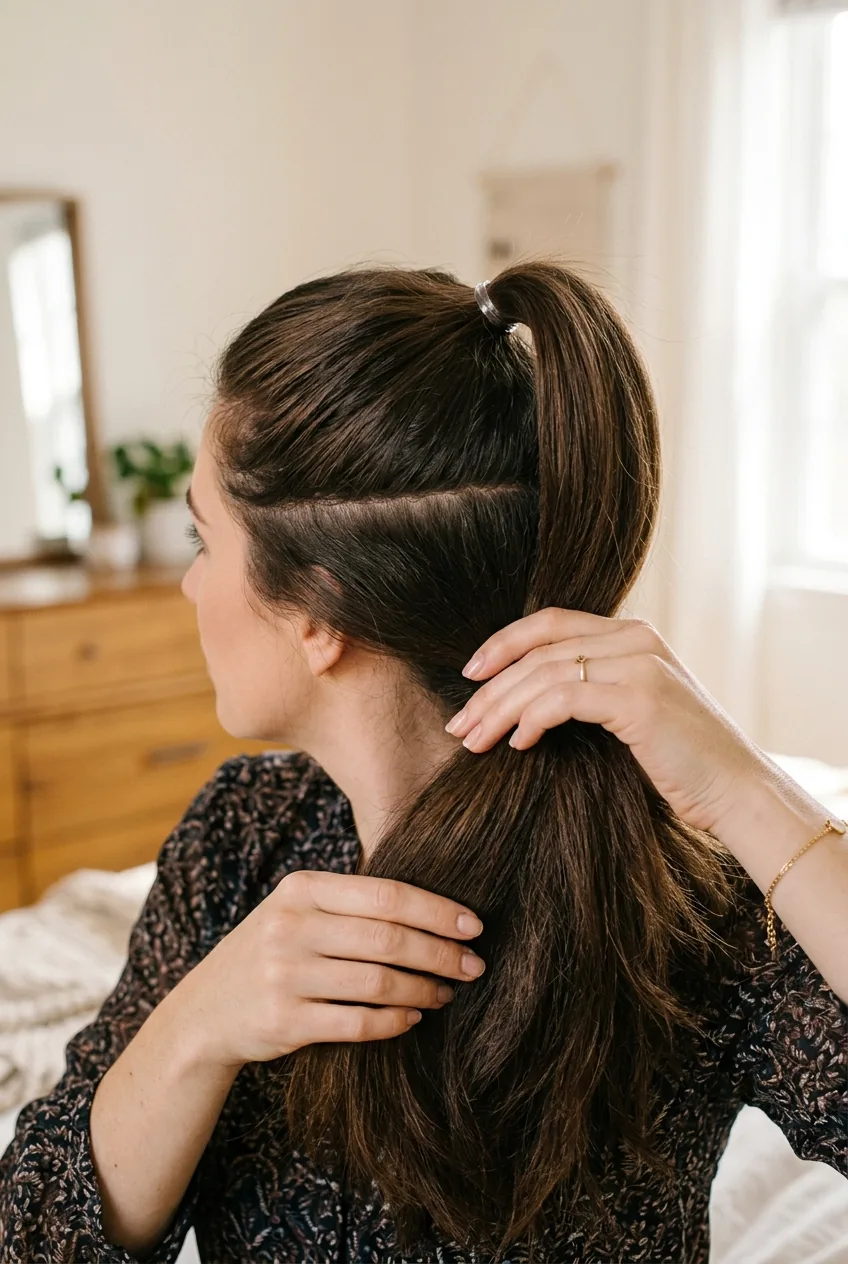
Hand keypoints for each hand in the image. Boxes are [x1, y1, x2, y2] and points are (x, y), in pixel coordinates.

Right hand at [178, 869, 486, 1068]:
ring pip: (378, 982)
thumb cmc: (272, 952)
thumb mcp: (298, 912)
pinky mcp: (283, 1020)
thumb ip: (352, 903)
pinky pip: (357, 1022)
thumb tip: (438, 907)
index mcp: (301, 888)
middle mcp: (290, 926)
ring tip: (447, 992)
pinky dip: (394, 1022)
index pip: (385, 894)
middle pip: (387, 938)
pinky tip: (412, 1018)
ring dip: (423, 990)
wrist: (204, 1011)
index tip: (474, 924)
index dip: (436, 910)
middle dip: (440, 952)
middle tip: (474, 965)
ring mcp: (284, 974)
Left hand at [445, 608, 767, 837]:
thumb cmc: (680, 761)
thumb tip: (523, 700)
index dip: (503, 643)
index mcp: (632, 634)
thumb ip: (592, 689)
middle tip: (458, 724)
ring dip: (499, 708)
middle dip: (490, 687)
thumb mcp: (631, 712)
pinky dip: (531, 719)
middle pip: (539, 649)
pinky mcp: (639, 699)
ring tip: (473, 740)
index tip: (469, 675)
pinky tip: (516, 744)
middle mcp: (636, 639)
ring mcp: (640, 665)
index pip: (550, 622)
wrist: (736, 791)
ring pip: (544, 673)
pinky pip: (563, 698)